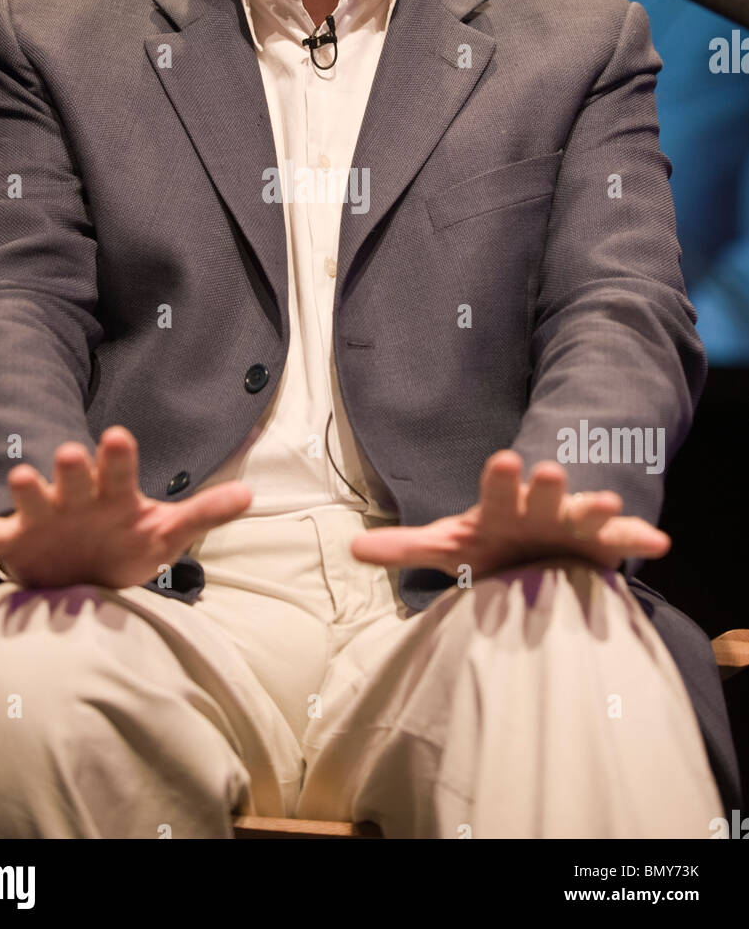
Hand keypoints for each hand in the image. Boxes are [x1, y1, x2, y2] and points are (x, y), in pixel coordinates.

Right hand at [0, 425, 251, 588]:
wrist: (80, 574)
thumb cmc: (124, 544)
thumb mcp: (165, 532)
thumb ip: (203, 514)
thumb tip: (250, 495)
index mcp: (113, 492)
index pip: (119, 468)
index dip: (118, 455)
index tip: (120, 436)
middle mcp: (77, 497)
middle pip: (76, 478)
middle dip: (74, 467)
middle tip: (72, 452)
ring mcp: (44, 518)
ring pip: (34, 499)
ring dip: (26, 490)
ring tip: (20, 478)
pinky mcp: (17, 544)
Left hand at [350, 449, 669, 580]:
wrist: (536, 550)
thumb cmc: (491, 546)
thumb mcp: (449, 546)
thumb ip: (405, 548)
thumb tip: (351, 547)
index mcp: (501, 508)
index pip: (496, 489)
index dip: (499, 476)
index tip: (504, 458)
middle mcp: (538, 509)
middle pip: (542, 495)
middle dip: (545, 485)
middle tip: (547, 468)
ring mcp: (572, 524)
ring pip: (584, 512)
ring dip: (594, 506)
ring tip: (605, 501)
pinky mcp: (601, 545)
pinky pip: (623, 541)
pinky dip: (639, 539)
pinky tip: (657, 542)